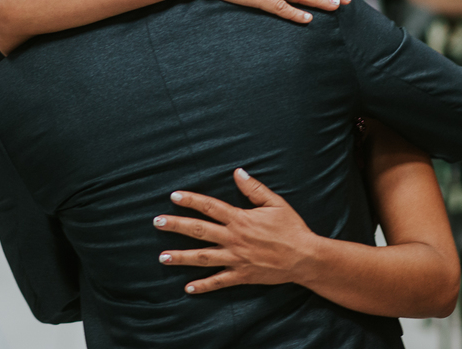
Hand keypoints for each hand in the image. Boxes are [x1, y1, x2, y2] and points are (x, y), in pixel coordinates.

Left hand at [154, 169, 319, 292]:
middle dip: (176, 225)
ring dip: (181, 257)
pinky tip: (187, 288)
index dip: (191, 200)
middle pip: (199, 230)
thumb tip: (237, 172)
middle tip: (157, 221)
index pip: (210, 206)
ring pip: (202, 257)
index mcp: (240, 219)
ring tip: (162, 257)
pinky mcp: (241, 275)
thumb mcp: (275, 203)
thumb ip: (254, 188)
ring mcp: (236, 258)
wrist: (304, 257)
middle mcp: (233, 238)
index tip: (173, 196)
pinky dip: (203, 286)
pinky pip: (218, 282)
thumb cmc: (291, 228)